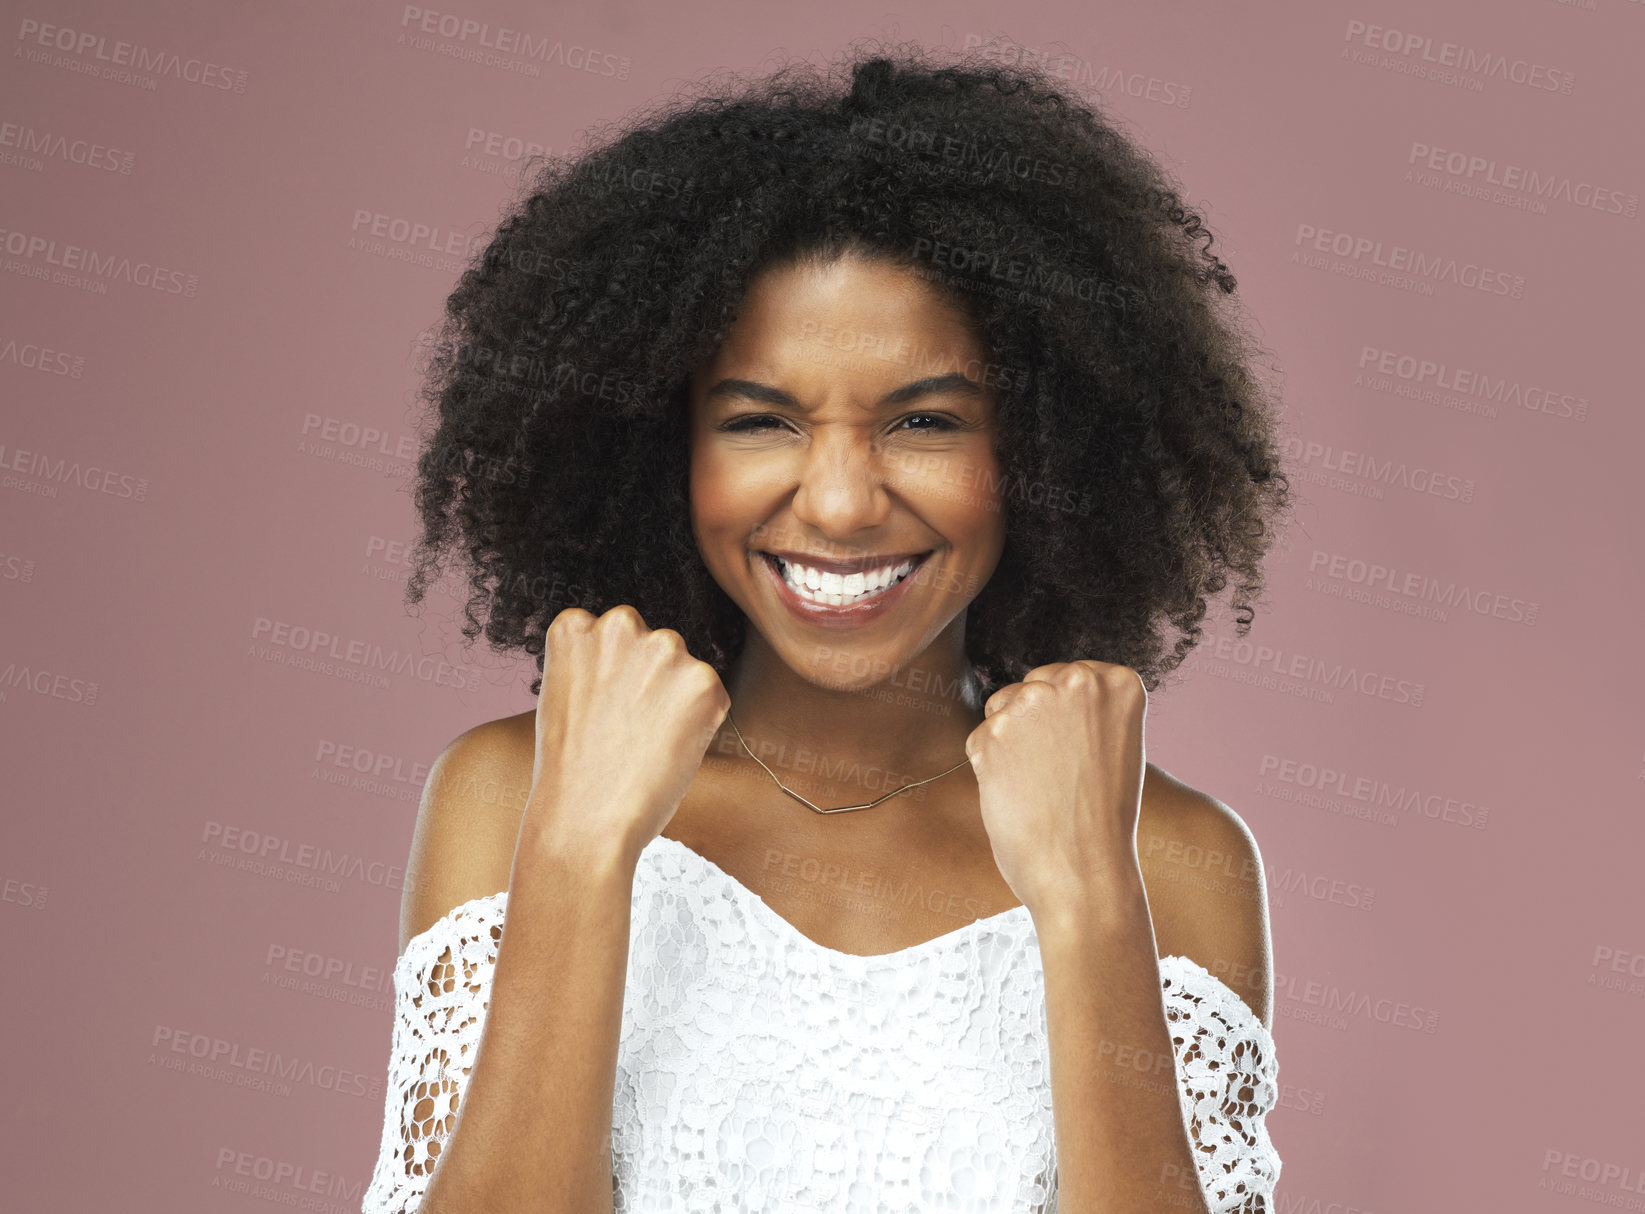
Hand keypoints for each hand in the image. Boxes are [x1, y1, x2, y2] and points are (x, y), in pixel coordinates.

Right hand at [521, 604, 730, 865]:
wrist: (585, 820)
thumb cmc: (570, 771)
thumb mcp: (565, 697)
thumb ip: (597, 665)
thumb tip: (639, 664)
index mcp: (575, 625)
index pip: (611, 636)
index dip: (612, 679)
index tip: (600, 710)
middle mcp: (620, 623)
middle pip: (653, 646)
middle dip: (650, 681)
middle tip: (627, 731)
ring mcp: (665, 648)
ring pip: (685, 671)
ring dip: (677, 700)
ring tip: (644, 744)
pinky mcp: (703, 680)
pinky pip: (713, 698)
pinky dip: (700, 724)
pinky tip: (668, 750)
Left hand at [963, 660, 1147, 915]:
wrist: (1086, 875)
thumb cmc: (1102, 820)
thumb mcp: (1114, 746)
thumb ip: (1085, 709)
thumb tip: (1040, 692)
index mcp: (1118, 682)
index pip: (1070, 678)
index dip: (1068, 721)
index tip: (1084, 756)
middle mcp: (1077, 681)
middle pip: (1033, 685)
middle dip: (1034, 723)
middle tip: (1060, 775)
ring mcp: (1032, 703)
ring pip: (1001, 708)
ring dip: (1010, 742)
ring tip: (1042, 787)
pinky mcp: (991, 734)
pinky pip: (979, 740)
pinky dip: (990, 769)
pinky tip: (1019, 797)